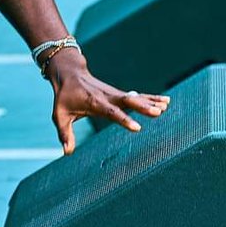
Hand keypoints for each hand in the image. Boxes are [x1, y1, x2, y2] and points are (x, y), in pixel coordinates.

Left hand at [44, 49, 170, 153]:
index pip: (111, 112)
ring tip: (166, 106)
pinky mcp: (119, 94)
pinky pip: (138, 95)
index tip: (137, 127)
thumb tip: (67, 153)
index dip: (124, 119)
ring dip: (151, 102)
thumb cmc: (65, 96)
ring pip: (136, 97)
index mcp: (95, 103)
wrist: (70, 73)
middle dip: (143, 107)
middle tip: (158, 112)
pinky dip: (151, 98)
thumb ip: (65, 133)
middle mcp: (107, 96)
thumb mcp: (59, 115)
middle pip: (128, 101)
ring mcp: (115, 94)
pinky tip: (166, 101)